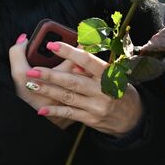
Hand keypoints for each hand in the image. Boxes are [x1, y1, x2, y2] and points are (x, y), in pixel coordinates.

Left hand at [8, 35, 144, 136]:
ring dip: (48, 91)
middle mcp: (102, 89)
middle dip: (51, 75)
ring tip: (32, 85)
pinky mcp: (91, 118)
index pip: (86, 60)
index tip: (53, 45)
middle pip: (73, 80)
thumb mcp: (113, 74)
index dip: (69, 52)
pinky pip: (70, 113)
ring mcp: (96, 106)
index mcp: (107, 73)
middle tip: (33, 70)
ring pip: (68, 97)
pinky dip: (55, 111)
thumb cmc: (120, 90)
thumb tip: (74, 60)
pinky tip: (42, 110)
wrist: (132, 117)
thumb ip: (93, 68)